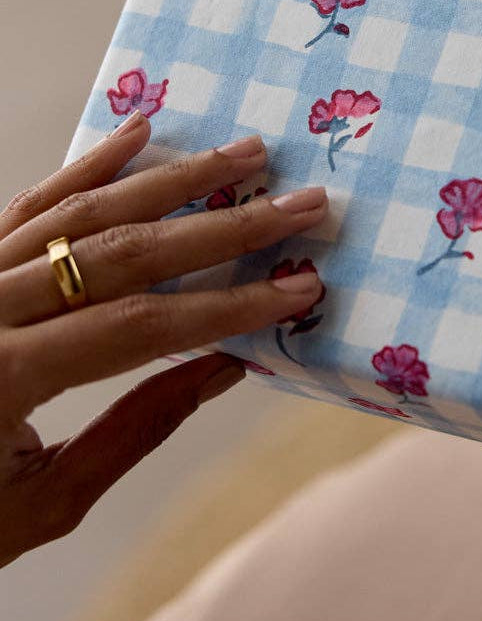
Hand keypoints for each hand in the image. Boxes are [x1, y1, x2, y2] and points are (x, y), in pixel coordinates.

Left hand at [0, 111, 327, 567]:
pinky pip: (30, 203)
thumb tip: (230, 365)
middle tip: (300, 203)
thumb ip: (137, 429)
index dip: (228, 307)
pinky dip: (89, 165)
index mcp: (0, 378)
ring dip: (174, 180)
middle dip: (225, 228)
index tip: (298, 287)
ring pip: (83, 213)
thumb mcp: (43, 500)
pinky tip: (142, 133)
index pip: (140, 327)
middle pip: (123, 254)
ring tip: (245, 154)